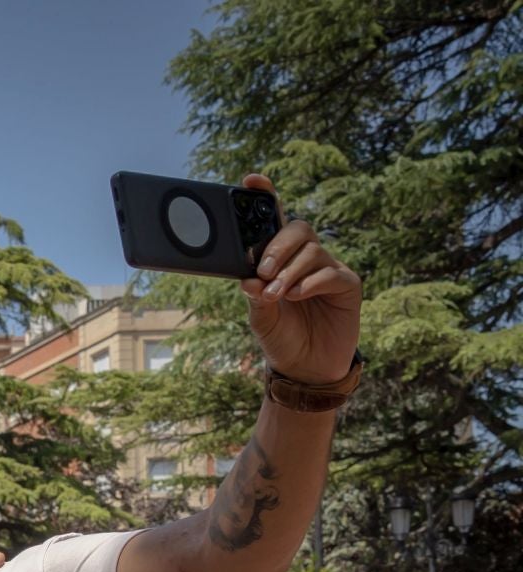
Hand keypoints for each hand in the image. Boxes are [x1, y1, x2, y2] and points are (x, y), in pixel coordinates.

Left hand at [238, 175, 361, 385]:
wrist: (305, 368)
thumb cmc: (281, 337)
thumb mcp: (260, 317)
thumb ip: (254, 296)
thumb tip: (248, 278)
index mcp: (279, 260)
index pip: (274, 222)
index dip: (266, 197)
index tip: (251, 180)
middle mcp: (304, 258)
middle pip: (297, 229)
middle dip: (277, 246)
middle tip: (262, 270)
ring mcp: (328, 269)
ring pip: (312, 251)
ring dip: (289, 271)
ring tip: (276, 294)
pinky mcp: (346, 285)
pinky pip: (330, 273)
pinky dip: (310, 282)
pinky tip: (297, 295)